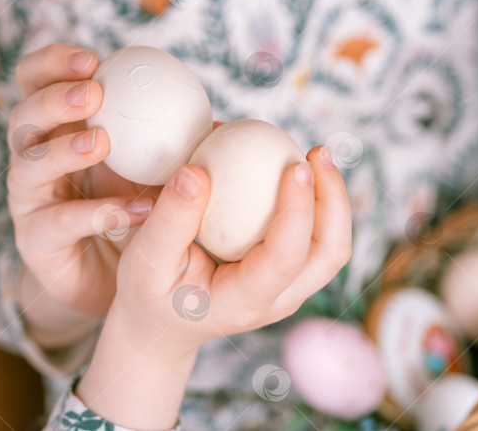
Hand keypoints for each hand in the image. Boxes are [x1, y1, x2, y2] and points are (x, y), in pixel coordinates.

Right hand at [7, 43, 159, 327]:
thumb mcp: (147, 171)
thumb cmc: (131, 212)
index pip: (35, 82)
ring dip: (64, 148)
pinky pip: (58, 224)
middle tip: (93, 93)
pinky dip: (96, 212)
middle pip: (23, 118)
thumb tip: (220, 125)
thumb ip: (167, 143)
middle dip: (54, 99)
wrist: (112, 281)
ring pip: (29, 167)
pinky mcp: (35, 243)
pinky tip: (133, 209)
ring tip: (102, 141)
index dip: (53, 63)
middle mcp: (33, 161)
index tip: (93, 59)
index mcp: (55, 131)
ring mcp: (29, 203)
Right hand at [76, 146, 351, 428]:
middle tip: (316, 152)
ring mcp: (288, 290)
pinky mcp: (286, 275)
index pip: (286, 256)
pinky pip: (317, 238)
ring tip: (315, 155)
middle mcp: (277, 301)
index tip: (294, 164)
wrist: (161, 323)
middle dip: (334, 199)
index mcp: (244, 302)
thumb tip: (196, 172)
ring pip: (333, 246)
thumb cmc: (149, 291)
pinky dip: (316, 203)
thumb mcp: (143, 258)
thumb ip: (170, 218)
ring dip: (332, 198)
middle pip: (330, 253)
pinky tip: (294, 170)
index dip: (298, 208)